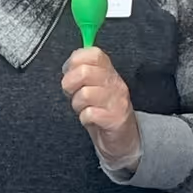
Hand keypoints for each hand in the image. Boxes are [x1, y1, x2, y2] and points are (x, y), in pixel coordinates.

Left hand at [61, 48, 140, 165]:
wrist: (123, 138)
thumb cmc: (104, 110)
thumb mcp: (94, 86)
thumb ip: (82, 71)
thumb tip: (69, 63)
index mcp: (108, 71)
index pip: (93, 54)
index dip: (75, 61)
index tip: (71, 72)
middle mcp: (115, 83)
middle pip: (84, 72)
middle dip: (70, 84)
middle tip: (72, 93)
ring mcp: (117, 101)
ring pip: (84, 94)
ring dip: (77, 104)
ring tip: (83, 108)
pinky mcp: (115, 119)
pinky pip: (89, 114)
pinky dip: (84, 118)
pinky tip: (90, 119)